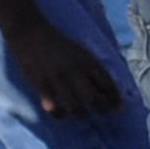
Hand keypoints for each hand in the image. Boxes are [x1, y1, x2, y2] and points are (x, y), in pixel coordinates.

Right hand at [2, 18, 126, 120]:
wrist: (31, 33)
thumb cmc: (59, 44)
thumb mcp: (81, 52)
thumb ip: (92, 68)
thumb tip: (105, 87)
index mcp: (88, 61)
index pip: (107, 84)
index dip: (115, 99)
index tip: (118, 108)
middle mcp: (76, 71)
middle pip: (94, 99)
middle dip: (101, 109)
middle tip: (101, 112)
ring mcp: (58, 79)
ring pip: (75, 107)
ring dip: (81, 114)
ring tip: (81, 114)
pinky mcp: (42, 85)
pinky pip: (54, 107)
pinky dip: (60, 114)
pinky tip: (61, 113)